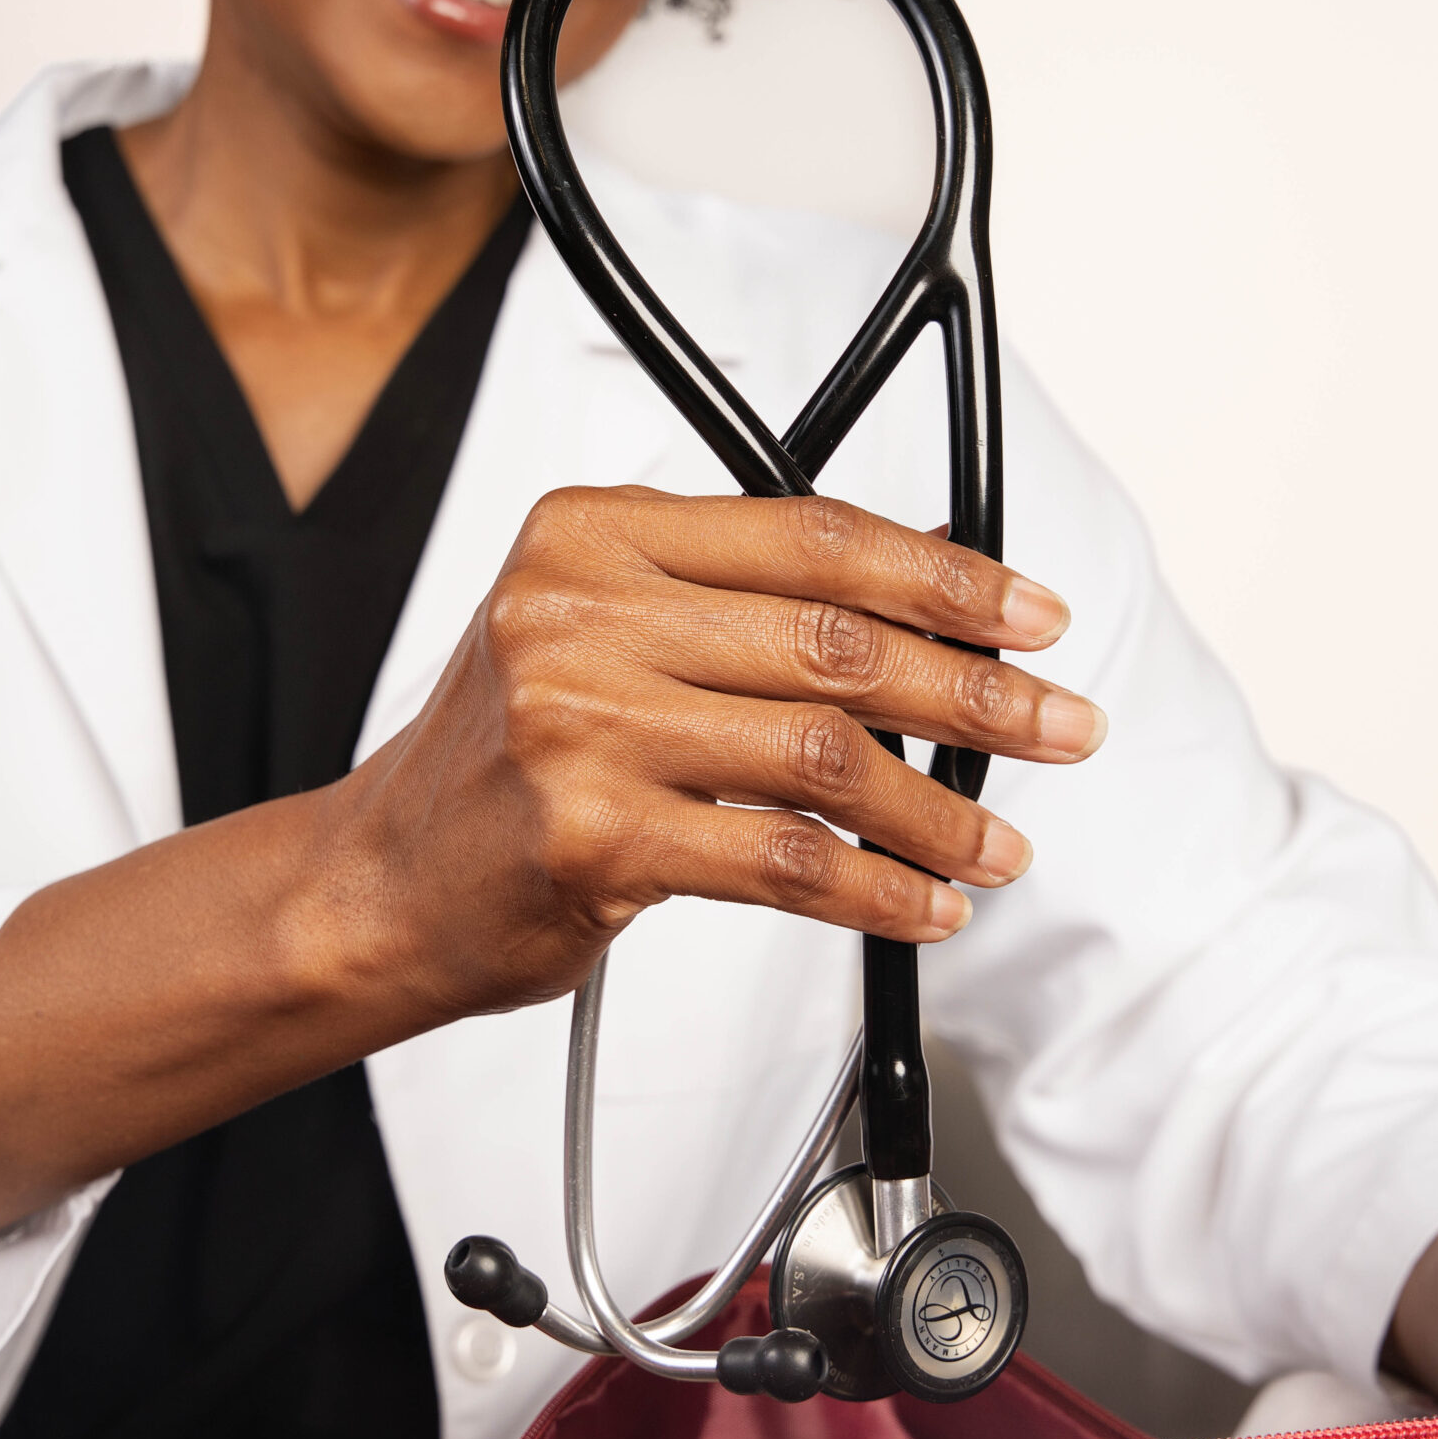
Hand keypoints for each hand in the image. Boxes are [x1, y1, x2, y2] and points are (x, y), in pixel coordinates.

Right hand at [0, 485, 1101, 1274]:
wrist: (380, 882)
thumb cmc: (502, 762)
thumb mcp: (590, 632)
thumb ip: (726, 607)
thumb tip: (920, 626)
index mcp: (591, 536)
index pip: (809, 534)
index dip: (943, 575)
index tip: (1027, 616)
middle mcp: (578, 613)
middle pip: (834, 640)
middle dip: (974, 693)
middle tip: (1057, 727)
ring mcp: (579, 724)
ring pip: (822, 755)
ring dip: (938, 810)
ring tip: (997, 844)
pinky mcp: (591, 837)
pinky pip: (783, 859)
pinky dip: (876, 889)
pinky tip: (923, 905)